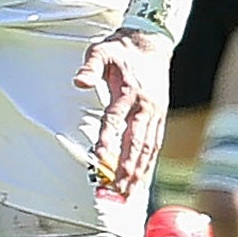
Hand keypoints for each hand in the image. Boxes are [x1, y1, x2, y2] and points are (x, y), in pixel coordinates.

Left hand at [75, 27, 170, 197]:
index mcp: (129, 91)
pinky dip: (148, 162)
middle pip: (137, 141)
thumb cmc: (119, 49)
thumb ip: (90, 67)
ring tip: (128, 193)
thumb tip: (78, 81)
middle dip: (127, 167)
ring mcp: (155, 113)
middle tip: (117, 189)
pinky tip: (141, 179)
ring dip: (139, 170)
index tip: (100, 159)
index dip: (108, 139)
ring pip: (149, 147)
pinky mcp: (159, 116)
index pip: (116, 120)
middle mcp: (146, 106)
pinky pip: (155, 143)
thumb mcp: (100, 50)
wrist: (150, 43)